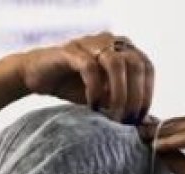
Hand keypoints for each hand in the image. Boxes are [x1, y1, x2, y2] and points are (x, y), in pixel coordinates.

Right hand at [13, 32, 153, 123]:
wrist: (37, 76)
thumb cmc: (74, 86)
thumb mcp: (104, 96)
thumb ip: (122, 101)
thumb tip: (145, 122)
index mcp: (122, 49)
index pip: (146, 67)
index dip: (148, 93)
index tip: (140, 118)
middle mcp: (109, 41)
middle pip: (135, 64)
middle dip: (134, 96)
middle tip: (126, 120)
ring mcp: (90, 43)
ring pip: (116, 63)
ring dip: (119, 93)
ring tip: (113, 115)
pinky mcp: (70, 51)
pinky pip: (90, 67)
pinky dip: (95, 89)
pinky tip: (92, 106)